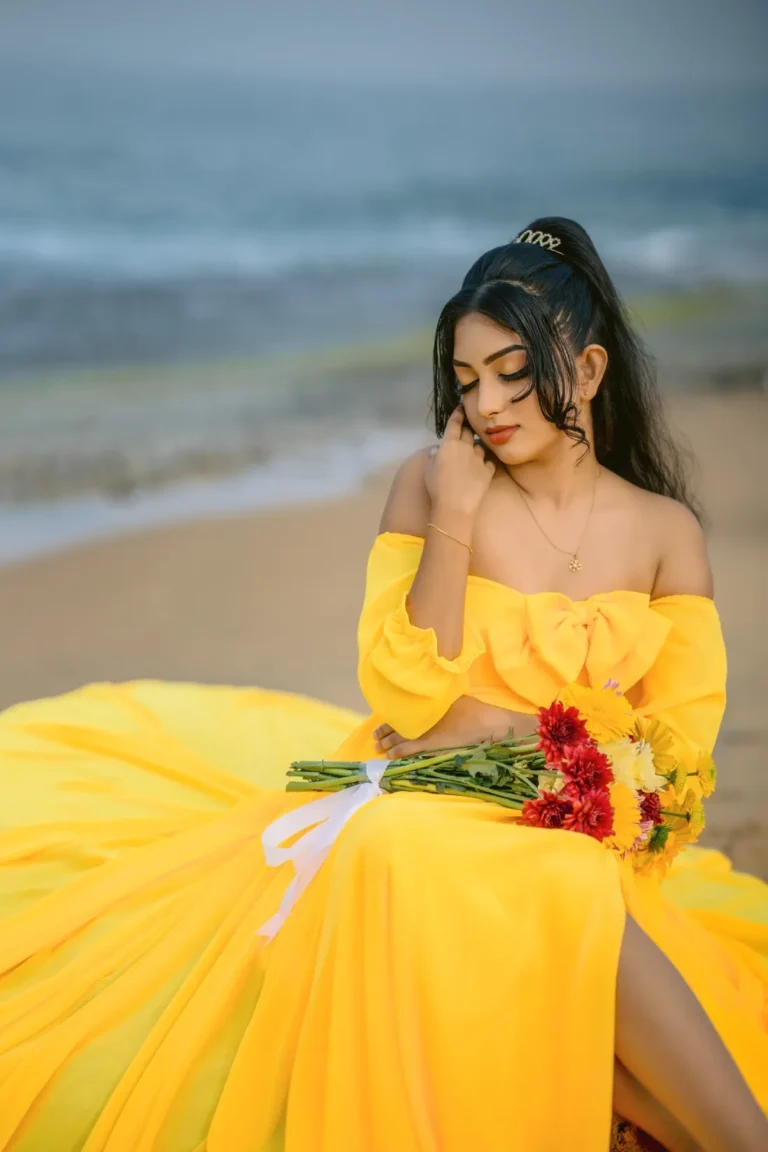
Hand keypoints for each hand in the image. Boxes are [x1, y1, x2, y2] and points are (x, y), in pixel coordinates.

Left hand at [373, 696, 537, 759]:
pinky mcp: (431, 744)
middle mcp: (423, 716)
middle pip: (398, 725)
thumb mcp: (453, 699)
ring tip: (379, 748)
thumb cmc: (473, 711)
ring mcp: (426, 731)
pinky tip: (391, 755)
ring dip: (388, 743)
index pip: (402, 713)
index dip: (389, 720)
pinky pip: (408, 749)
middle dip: (384, 733)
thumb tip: (429, 699)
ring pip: (400, 737)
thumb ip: (438, 700)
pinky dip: (398, 752)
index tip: (380, 725)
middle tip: (375, 738)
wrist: (487, 722)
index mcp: (427, 705)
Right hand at [425, 405, 495, 522]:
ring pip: (479, 447)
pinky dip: (485, 463)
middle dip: (467, 430)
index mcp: (449, 444)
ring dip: (476, 448)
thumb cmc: (436, 487)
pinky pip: (488, 462)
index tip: (461, 407)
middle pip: (468, 433)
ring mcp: (479, 459)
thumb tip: (436, 451)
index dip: (458, 414)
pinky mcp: (488, 471)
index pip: (455, 424)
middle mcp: (465, 447)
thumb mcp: (428, 470)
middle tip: (465, 431)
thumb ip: (432, 457)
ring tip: (472, 454)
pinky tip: (482, 468)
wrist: (455, 506)